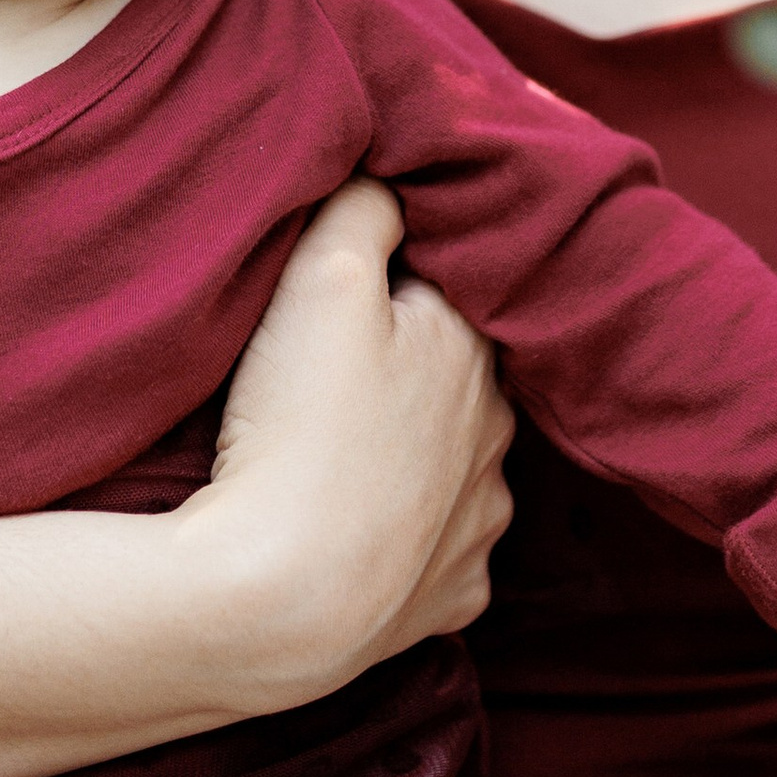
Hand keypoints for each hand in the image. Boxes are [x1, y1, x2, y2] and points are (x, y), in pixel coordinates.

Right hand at [186, 180, 514, 704]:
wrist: (278, 601)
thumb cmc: (299, 429)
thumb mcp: (320, 278)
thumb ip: (364, 208)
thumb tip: (392, 176)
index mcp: (475, 352)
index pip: (449, 287)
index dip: (392, 283)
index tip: (337, 294)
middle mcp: (499, 438)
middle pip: (456, 379)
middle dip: (408, 370)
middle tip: (325, 374)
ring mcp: (481, 526)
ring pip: (455, 467)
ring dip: (411, 456)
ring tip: (335, 458)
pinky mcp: (452, 600)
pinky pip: (436, 554)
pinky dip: (404, 540)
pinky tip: (357, 531)